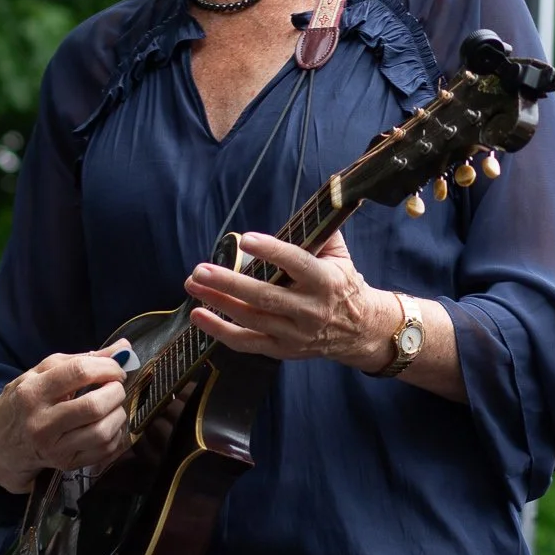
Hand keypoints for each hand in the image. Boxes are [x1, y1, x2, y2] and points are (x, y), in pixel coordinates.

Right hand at [0, 343, 132, 493]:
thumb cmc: (23, 400)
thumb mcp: (41, 372)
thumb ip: (81, 359)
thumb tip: (123, 348)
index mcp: (32, 392)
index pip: (79, 372)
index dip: (106, 367)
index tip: (115, 368)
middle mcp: (41, 422)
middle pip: (93, 406)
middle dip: (115, 392)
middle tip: (116, 387)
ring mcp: (53, 448)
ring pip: (101, 432)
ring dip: (118, 414)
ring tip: (113, 406)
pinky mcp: (65, 464)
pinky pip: (103, 451)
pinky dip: (116, 435)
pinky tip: (109, 424)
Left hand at [184, 231, 399, 372]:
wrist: (361, 330)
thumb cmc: (342, 284)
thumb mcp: (340, 256)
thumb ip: (320, 231)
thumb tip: (308, 203)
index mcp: (325, 281)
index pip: (297, 263)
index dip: (271, 251)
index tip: (245, 239)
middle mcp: (310, 310)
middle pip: (265, 296)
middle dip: (229, 282)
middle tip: (200, 270)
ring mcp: (295, 334)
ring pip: (252, 319)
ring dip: (218, 302)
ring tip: (193, 284)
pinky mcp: (282, 350)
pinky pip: (247, 343)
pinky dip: (220, 332)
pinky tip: (198, 316)